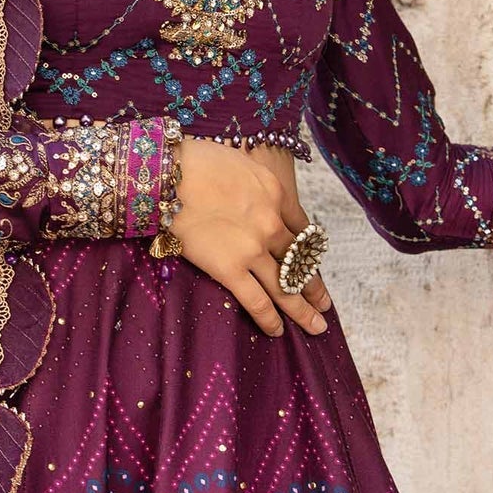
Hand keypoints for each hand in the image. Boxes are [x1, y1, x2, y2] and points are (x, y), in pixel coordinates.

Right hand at [172, 137, 332, 337]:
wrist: (167, 174)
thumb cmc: (196, 162)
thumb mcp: (241, 162)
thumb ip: (256, 184)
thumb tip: (255, 193)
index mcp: (277, 194)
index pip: (302, 229)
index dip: (310, 250)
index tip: (314, 262)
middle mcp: (272, 224)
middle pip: (300, 262)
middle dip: (314, 287)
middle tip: (325, 305)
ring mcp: (253, 249)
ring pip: (286, 288)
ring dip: (303, 311)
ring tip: (316, 326)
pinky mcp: (230, 269)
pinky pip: (257, 301)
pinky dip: (269, 319)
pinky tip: (277, 330)